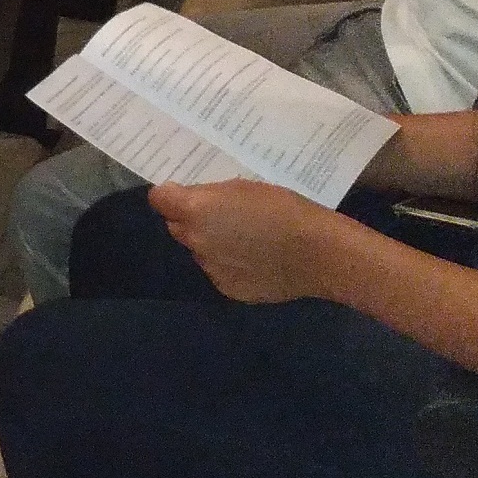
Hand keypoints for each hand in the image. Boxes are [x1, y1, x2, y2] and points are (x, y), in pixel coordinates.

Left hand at [149, 179, 344, 303]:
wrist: (318, 253)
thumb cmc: (283, 209)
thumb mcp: (243, 188)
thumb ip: (211, 196)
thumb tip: (190, 202)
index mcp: (196, 210)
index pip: (159, 200)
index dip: (169, 195)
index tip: (182, 194)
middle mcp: (195, 241)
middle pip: (178, 227)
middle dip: (191, 221)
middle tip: (221, 216)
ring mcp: (210, 268)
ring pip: (199, 251)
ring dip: (211, 245)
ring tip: (245, 241)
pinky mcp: (228, 289)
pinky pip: (219, 272)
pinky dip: (229, 265)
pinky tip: (255, 261)